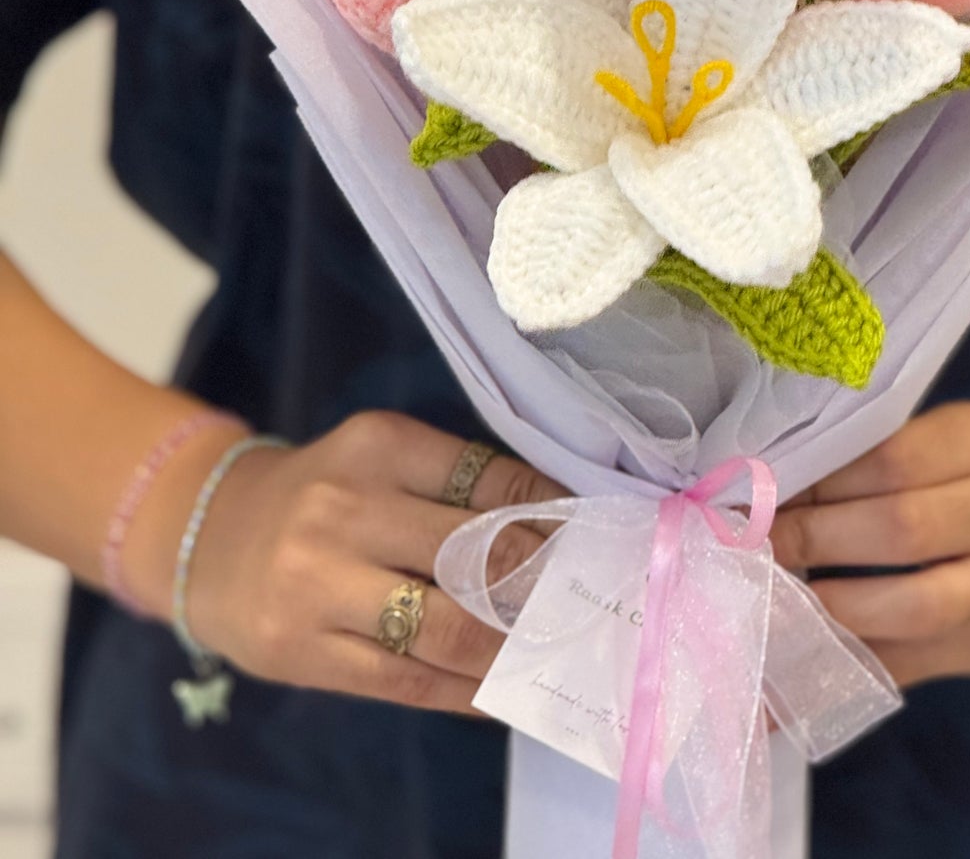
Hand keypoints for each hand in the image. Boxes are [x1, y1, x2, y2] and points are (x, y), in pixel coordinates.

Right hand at [144, 412, 560, 714]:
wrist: (208, 538)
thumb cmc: (322, 494)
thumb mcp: (379, 459)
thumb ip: (454, 485)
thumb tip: (556, 527)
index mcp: (378, 445)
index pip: (491, 477)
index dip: (552, 512)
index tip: (593, 536)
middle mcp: (347, 509)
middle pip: (476, 553)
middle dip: (542, 582)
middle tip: (585, 599)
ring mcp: (320, 585)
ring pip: (448, 627)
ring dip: (511, 645)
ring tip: (551, 650)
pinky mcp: (303, 652)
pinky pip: (407, 681)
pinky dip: (465, 691)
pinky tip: (499, 690)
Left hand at [770, 401, 969, 685]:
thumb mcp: (948, 441)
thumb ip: (877, 457)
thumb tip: (765, 478)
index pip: (893, 458)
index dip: (822, 478)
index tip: (765, 485)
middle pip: (902, 528)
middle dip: (818, 537)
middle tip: (759, 540)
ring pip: (915, 606)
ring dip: (834, 604)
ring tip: (778, 594)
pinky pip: (906, 664)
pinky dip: (842, 665)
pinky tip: (792, 660)